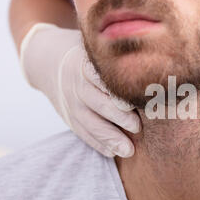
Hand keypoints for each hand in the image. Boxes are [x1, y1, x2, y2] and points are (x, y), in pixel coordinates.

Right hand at [20, 23, 140, 157]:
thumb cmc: (87, 55)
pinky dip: (96, 143)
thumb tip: (153, 62)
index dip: (115, 91)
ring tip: (128, 150)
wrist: (46, 61)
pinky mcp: (68, 116)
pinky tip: (112, 152)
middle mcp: (76, 84)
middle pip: (97, 102)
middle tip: (137, 127)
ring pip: (89, 122)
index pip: (100, 77)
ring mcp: (70, 102)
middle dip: (117, 116)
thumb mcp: (96, 47)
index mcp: (86, 64)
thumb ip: (117, 56)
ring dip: (109, 137)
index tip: (133, 101)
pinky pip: (81, 132)